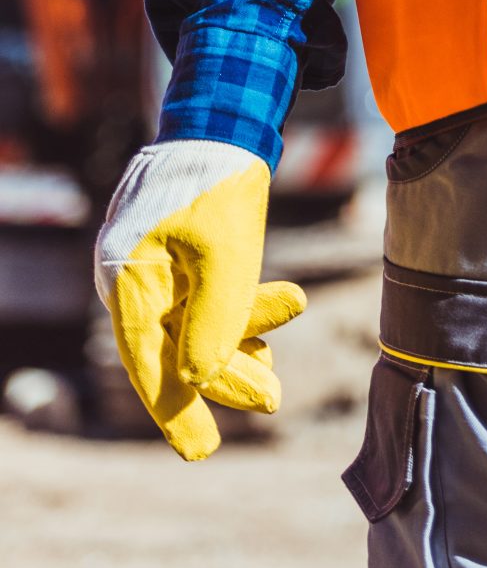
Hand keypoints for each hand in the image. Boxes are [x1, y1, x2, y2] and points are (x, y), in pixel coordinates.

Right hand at [94, 138, 306, 459]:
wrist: (222, 115)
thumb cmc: (219, 179)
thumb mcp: (224, 253)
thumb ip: (214, 320)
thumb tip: (197, 382)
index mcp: (125, 275)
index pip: (146, 359)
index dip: (174, 410)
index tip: (201, 452)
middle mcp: (130, 276)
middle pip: (173, 346)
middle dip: (225, 374)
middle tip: (272, 400)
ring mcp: (152, 267)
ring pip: (193, 323)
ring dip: (240, 342)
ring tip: (279, 367)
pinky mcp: (176, 256)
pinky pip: (202, 299)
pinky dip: (238, 311)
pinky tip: (279, 316)